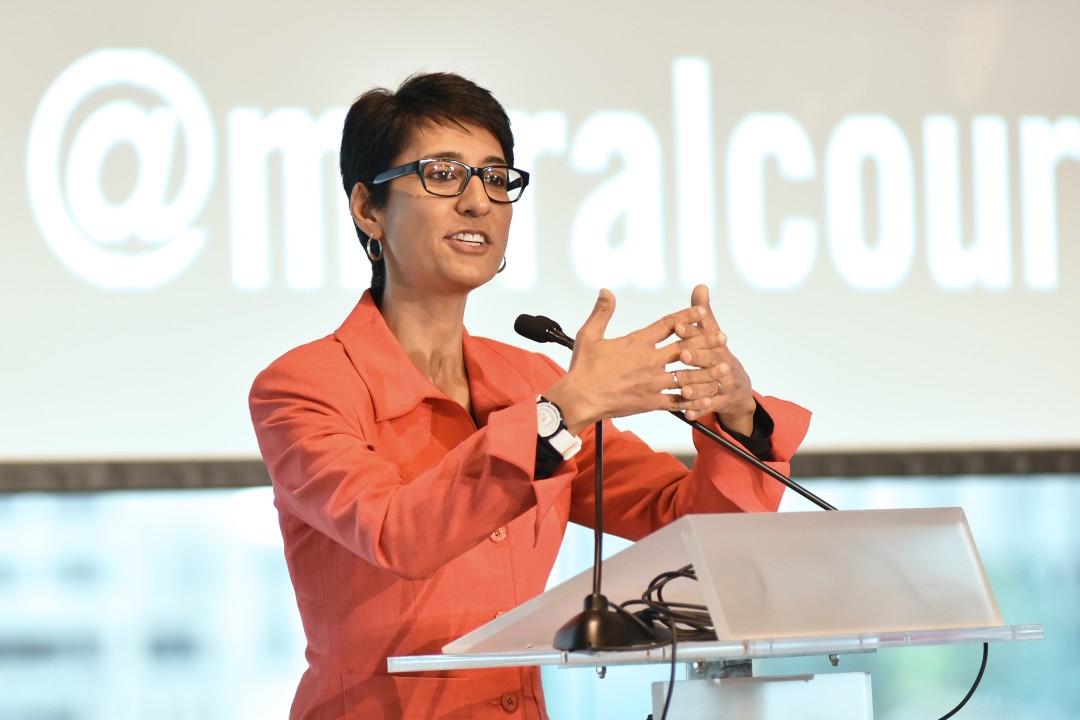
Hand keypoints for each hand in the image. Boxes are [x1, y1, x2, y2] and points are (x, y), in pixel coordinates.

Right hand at [542, 289, 725, 434]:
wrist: (579, 399)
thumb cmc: (582, 368)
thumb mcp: (588, 335)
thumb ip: (601, 312)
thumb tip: (606, 291)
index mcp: (636, 342)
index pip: (668, 325)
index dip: (687, 317)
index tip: (702, 312)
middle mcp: (649, 361)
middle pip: (685, 348)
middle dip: (706, 342)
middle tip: (723, 337)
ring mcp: (651, 383)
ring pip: (687, 376)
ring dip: (707, 371)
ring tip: (725, 368)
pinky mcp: (650, 402)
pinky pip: (676, 402)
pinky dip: (692, 400)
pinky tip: (705, 398)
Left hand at [670, 285, 755, 431]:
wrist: (739, 390)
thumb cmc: (717, 357)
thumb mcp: (712, 336)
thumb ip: (703, 313)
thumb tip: (700, 286)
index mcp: (717, 347)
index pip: (704, 337)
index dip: (692, 331)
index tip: (678, 326)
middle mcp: (722, 365)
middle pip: (709, 361)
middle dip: (697, 357)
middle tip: (683, 355)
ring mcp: (723, 385)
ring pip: (709, 386)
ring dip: (696, 387)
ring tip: (683, 388)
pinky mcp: (721, 403)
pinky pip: (709, 407)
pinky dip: (698, 410)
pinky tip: (687, 413)